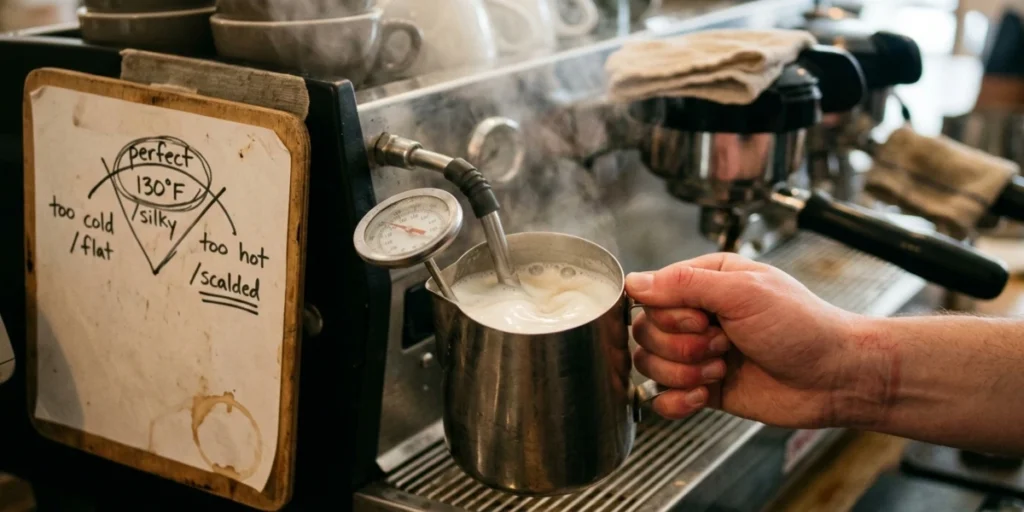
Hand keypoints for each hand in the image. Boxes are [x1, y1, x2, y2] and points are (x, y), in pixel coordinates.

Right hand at [626, 253, 861, 428]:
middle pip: (645, 331)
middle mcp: (698, 315)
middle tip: (722, 345)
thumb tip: (635, 281)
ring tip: (721, 369)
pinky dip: (677, 401)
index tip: (701, 320)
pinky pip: (662, 397)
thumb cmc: (803, 327)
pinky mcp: (703, 387)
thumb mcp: (744, 292)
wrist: (834, 377)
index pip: (651, 294)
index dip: (668, 314)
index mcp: (706, 281)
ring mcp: (698, 352)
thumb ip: (684, 284)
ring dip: (683, 372)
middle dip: (680, 346)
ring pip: (650, 365)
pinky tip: (704, 396)